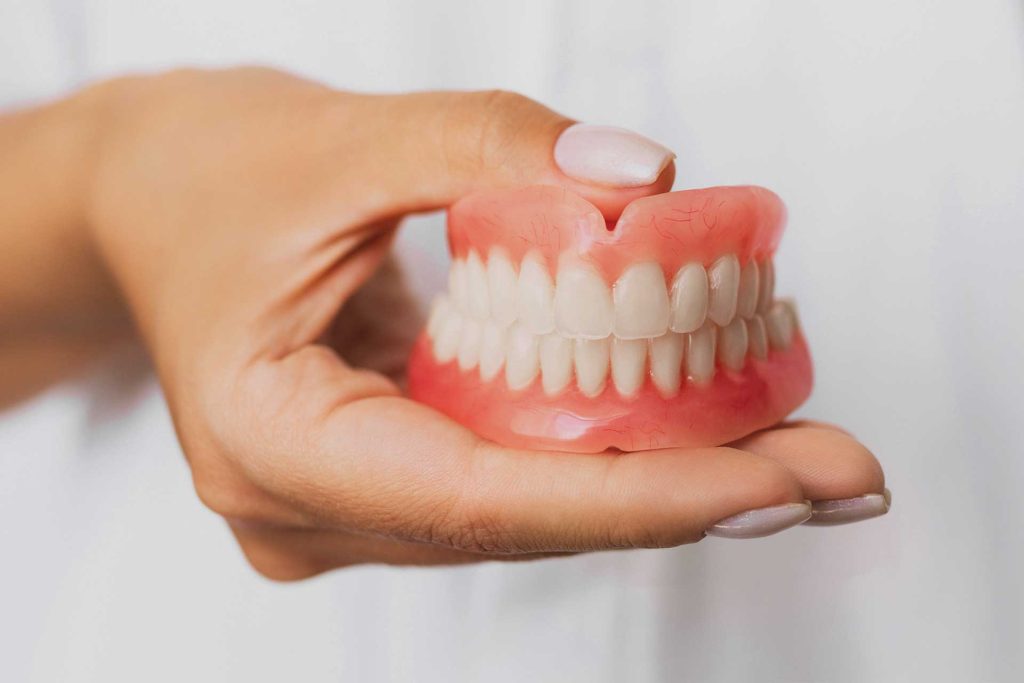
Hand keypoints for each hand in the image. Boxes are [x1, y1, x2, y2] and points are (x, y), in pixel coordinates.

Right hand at [78, 67, 884, 578]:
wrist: (150, 200)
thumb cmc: (212, 172)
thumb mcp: (344, 137)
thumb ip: (493, 147)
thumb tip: (646, 182)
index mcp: (271, 442)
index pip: (482, 499)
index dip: (642, 496)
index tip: (779, 480)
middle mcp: (306, 507)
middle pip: (526, 520)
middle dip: (688, 494)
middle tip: (837, 468)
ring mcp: (342, 506)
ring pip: (528, 511)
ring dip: (660, 478)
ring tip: (798, 447)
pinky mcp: (380, 479)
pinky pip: (510, 477)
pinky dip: (605, 452)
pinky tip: (699, 426)